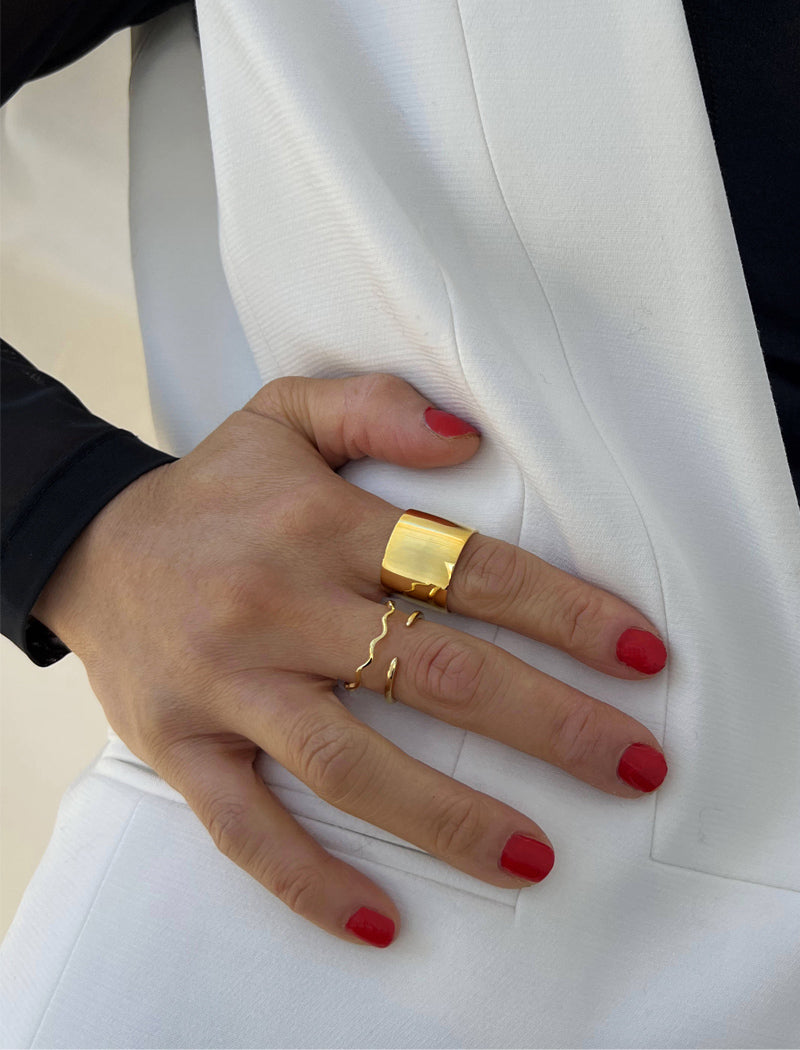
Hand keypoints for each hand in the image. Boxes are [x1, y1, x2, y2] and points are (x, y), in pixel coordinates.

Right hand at [33, 374, 666, 948]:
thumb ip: (374, 409)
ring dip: (451, 818)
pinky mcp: (183, 750)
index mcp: (318, 527)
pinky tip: (383, 922)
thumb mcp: (282, 416)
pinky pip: (247, 831)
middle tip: (634, 766)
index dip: (564, 613)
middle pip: (434, 673)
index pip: (468, 570)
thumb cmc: (212, 492)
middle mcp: (278, 607)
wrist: (90, 551)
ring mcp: (228, 687)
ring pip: (352, 765)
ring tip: (538, 858)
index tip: (641, 655)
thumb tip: (469, 439)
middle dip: (549, 723)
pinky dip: (313, 883)